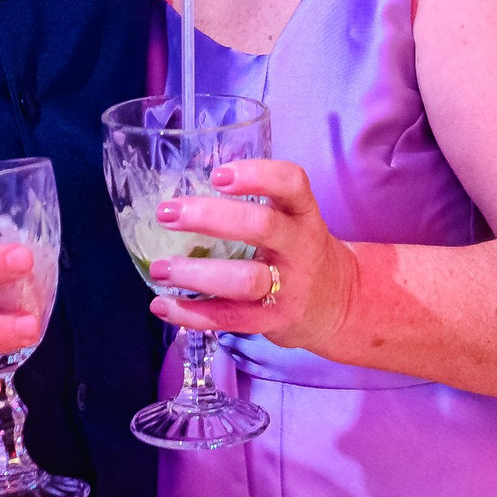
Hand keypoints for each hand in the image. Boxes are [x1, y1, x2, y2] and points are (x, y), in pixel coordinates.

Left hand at [146, 159, 357, 351]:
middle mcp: (300, 247)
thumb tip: (184, 196)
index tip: (217, 175)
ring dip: (195, 274)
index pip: (292, 184)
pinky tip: (163, 305)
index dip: (257, 176)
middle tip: (167, 213)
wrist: (336, 304)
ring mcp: (288, 287)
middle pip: (261, 226)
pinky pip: (230, 319)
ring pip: (244, 280)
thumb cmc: (297, 251)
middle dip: (209, 217)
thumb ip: (253, 204)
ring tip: (161, 269)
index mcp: (303, 214)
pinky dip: (192, 314)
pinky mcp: (273, 321)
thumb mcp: (292, 220)